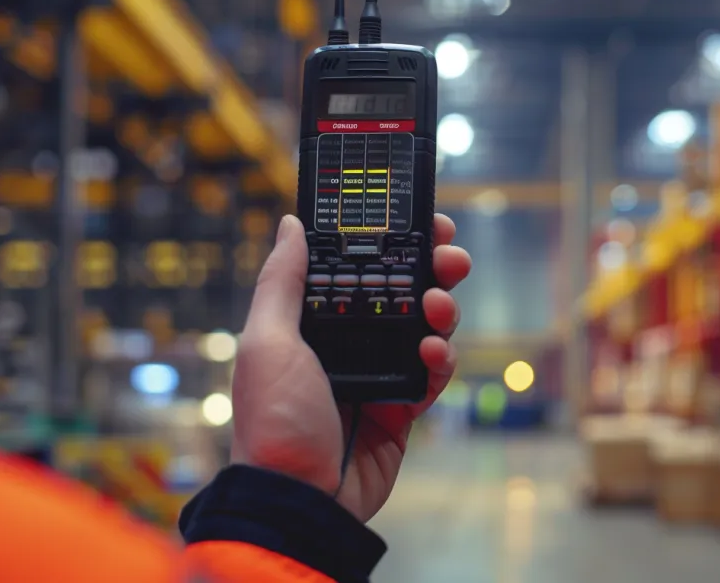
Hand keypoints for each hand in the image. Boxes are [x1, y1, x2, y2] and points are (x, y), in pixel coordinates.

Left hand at [230, 214, 470, 521]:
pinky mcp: (403, 407)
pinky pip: (434, 372)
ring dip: (442, 308)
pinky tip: (431, 352)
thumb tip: (290, 225)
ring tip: (438, 306)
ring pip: (426, 326)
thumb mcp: (267, 341)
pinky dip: (440, 357)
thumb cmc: (273, 420)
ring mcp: (379, 373)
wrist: (298, 499)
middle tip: (452, 256)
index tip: (419, 221)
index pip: (359, 267)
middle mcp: (349, 341)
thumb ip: (282, 282)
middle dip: (432, 268)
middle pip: (402, 291)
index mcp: (314, 322)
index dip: (390, 242)